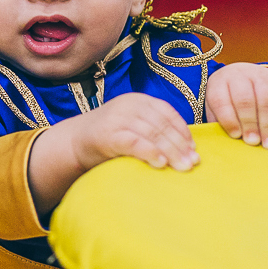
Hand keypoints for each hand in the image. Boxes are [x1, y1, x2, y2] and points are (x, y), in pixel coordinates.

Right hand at [28, 93, 196, 213]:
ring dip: (170, 152)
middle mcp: (129, 105)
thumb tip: (187, 149)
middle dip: (180, 145)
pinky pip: (134, 142)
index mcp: (138, 101)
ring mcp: (118, 118)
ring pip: (152, 134)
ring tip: (182, 167)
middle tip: (193, 163)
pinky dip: (150, 152)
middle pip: (162, 125)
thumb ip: (154, 131)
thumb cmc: (109, 139)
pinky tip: (160, 163)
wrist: (73, 143)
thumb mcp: (133, 127)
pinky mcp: (108, 134)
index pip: (168, 113)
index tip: (194, 149)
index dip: (183, 131)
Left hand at [205, 63, 267, 150]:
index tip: (235, 136)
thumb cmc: (228, 103)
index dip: (228, 119)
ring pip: (266, 101)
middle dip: (249, 123)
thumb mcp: (216, 109)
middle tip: (253, 142)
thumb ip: (219, 124)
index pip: (221, 100)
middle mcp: (239, 76)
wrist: (247, 78)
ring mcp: (261, 78)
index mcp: (219, 83)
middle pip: (245, 99)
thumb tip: (226, 146)